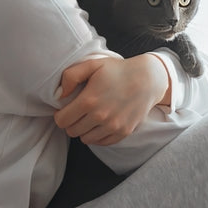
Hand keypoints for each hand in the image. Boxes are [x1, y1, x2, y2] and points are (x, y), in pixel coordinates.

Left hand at [54, 55, 168, 144]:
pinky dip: (98, 136)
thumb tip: (59, 95)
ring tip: (91, 117)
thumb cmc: (118, 70)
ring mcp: (113, 126)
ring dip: (85, 130)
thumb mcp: (93, 65)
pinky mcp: (123, 132)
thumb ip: (70, 76)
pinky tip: (101, 124)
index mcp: (89, 100)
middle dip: (72, 122)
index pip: (62, 121)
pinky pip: (102, 143)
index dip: (61, 114)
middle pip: (72, 131)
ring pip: (85, 139)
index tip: (67, 108)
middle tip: (79, 112)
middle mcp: (100, 116)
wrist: (148, 79)